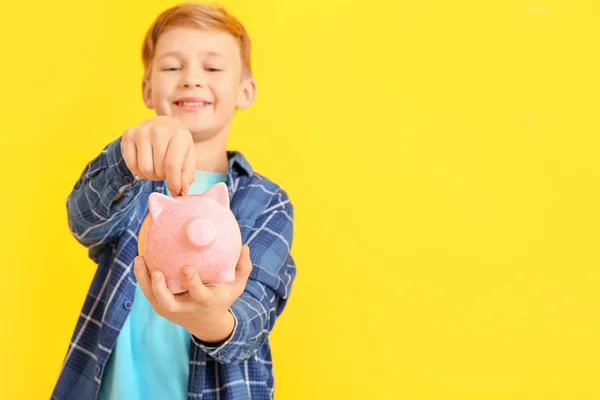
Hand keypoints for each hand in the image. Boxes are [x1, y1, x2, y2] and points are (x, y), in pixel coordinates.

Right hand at [121, 115, 195, 195]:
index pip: (172, 165)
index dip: (173, 182)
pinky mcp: (128, 134)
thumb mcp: (188, 157)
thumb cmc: (177, 144)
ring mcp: (141, 131)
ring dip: (151, 176)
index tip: (174, 191)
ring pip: (143, 168)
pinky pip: (130, 164)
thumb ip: (187, 175)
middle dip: (162, 177)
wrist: (163, 124)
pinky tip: (146, 165)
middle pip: (157, 169)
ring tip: (156, 169)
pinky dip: (139, 171)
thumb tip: (181, 191)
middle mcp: (159, 130)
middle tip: (165, 172)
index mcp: (179, 134)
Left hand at [133, 246, 252, 343]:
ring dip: (145, 280)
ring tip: (139, 260)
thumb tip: (244, 246)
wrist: (207, 323)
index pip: (198, 295)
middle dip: (161, 289)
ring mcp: (171, 309)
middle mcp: (185, 308)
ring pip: (154, 297)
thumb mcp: (237, 286)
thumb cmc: (223, 298)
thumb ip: (243, 268)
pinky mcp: (161, 306)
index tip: (187, 268)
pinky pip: (149, 292)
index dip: (192, 283)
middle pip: (168, 303)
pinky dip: (143, 278)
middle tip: (157, 272)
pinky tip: (139, 260)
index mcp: (205, 302)